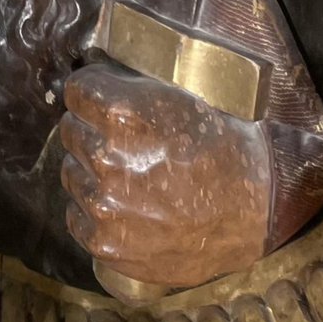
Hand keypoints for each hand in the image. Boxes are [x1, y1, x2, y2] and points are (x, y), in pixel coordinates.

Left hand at [57, 65, 270, 288]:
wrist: (252, 210)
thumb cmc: (219, 148)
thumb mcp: (178, 97)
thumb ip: (128, 88)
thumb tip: (92, 79)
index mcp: (123, 113)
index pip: (76, 91)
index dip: (92, 95)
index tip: (102, 102)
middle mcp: (107, 157)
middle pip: (70, 130)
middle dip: (92, 131)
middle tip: (124, 143)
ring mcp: (104, 203)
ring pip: (71, 172)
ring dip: (91, 171)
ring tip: (129, 178)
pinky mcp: (105, 242)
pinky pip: (75, 215)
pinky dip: (93, 211)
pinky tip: (125, 207)